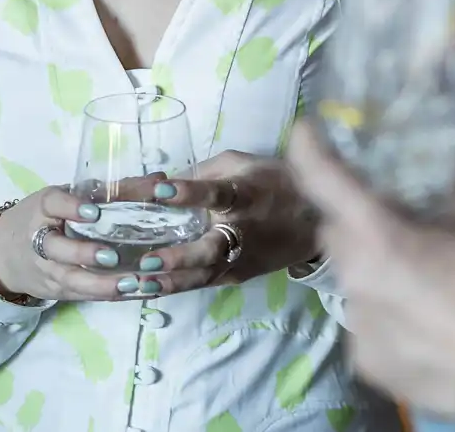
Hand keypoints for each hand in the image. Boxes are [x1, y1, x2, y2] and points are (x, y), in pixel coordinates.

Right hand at [0, 184, 155, 303]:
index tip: (93, 211)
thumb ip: (113, 190)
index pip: (53, 204)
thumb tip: (160, 181)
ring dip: (102, 284)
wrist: (4, 252)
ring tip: (132, 283)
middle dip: (84, 254)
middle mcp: (42, 240)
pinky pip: (84, 295)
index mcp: (44, 208)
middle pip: (58, 249)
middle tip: (113, 256)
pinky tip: (136, 292)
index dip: (71, 207)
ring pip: (72, 280)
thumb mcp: (71, 196)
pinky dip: (109, 295)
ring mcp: (49, 269)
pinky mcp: (59, 290)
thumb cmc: (48, 216)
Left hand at [100, 151, 318, 300]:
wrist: (315, 218)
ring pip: (206, 274)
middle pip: (213, 249)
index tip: (160, 190)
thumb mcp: (241, 164)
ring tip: (139, 284)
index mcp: (246, 195)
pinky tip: (148, 291)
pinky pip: (204, 283)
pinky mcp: (237, 276)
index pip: (217, 193)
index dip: (190, 192)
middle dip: (181, 257)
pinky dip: (177, 287)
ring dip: (173, 281)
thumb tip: (157, 182)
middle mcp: (244, 231)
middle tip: (147, 260)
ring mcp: (242, 259)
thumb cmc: (272, 181)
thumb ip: (202, 173)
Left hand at [287, 125, 454, 418]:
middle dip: (353, 221)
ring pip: (349, 281)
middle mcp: (354, 276)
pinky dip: (382, 315)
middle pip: (333, 234)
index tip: (306, 131)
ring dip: (370, 270)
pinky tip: (417, 321)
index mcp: (378, 234)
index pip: (321, 179)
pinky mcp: (365, 360)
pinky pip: (363, 324)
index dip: (307, 149)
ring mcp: (356, 323)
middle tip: (389, 221)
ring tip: (414, 278)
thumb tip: (452, 157)